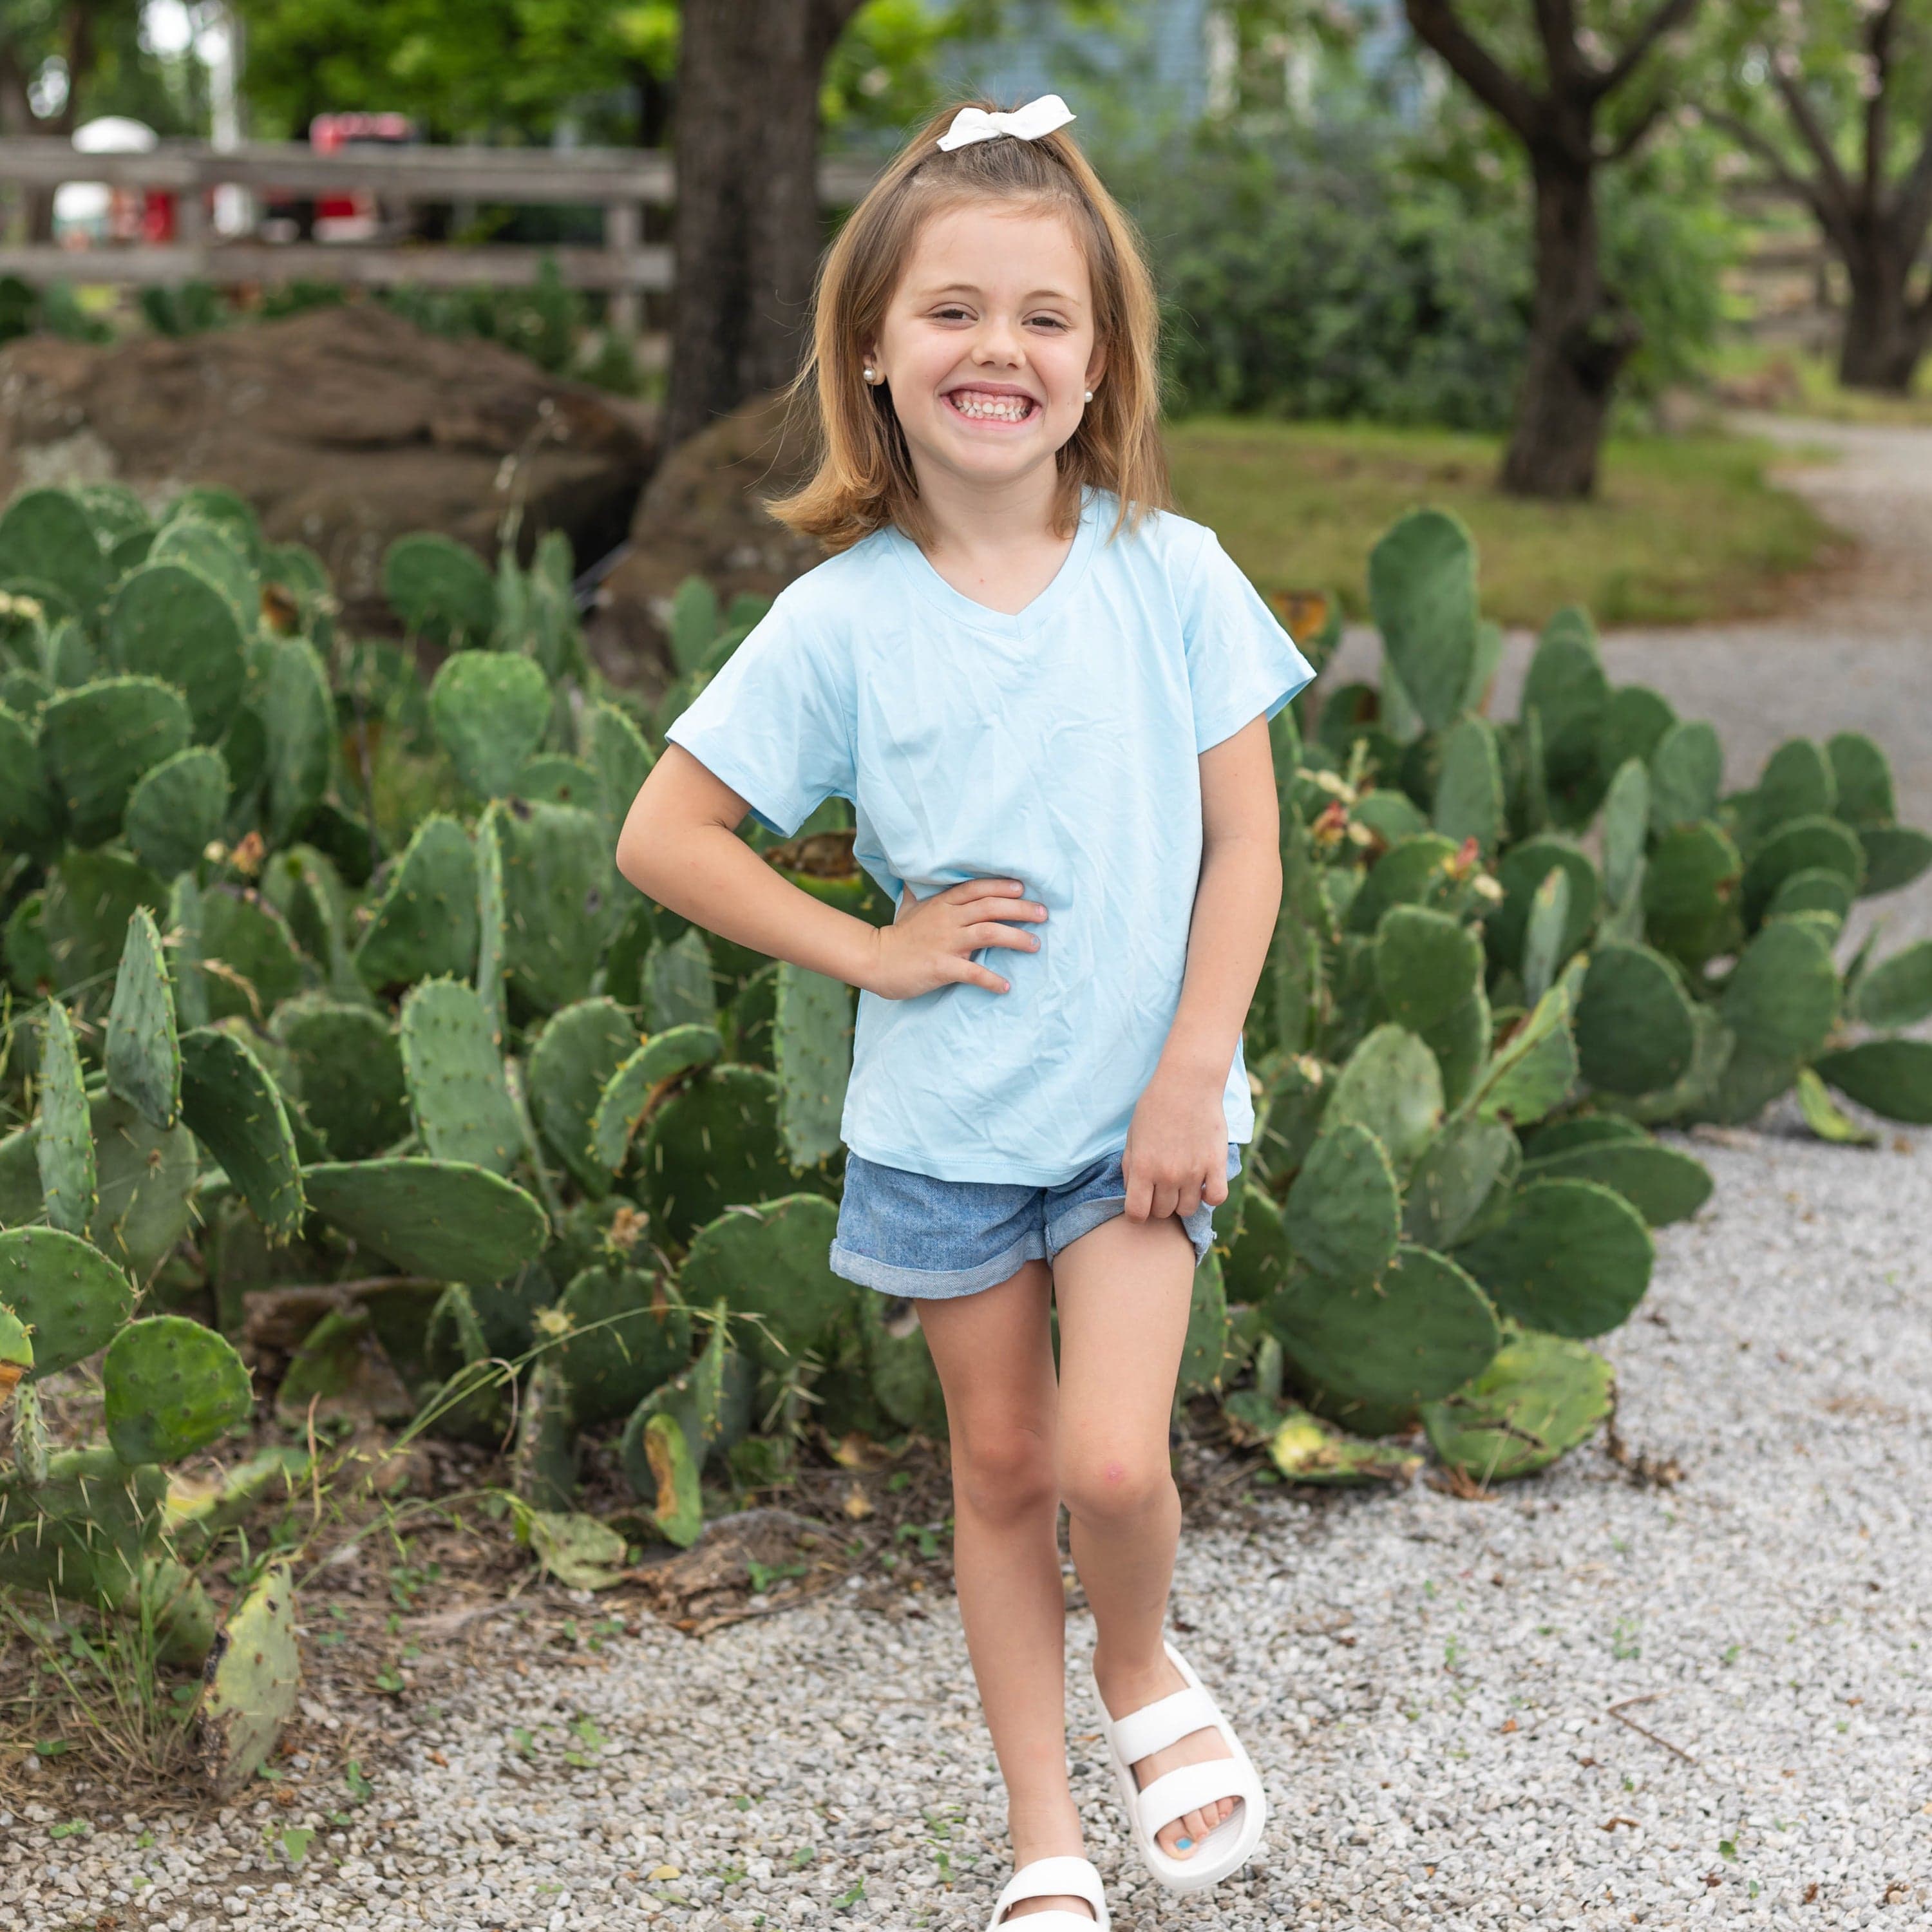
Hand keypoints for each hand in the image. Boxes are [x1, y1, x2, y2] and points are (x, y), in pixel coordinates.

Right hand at [862, 876, 1047, 999]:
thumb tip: (920, 876)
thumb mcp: (910, 906)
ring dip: (1015, 938)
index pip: (977, 889)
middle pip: (990, 907)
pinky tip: (1006, 986)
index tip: (1023, 889)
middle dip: (1020, 909)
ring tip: (1035, 945)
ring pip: (988, 933)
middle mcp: (947, 919)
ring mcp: (945, 943)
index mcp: (943, 904)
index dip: (1002, 886)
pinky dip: (991, 979)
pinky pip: (972, 972)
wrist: (876, 961)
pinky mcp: (941, 967)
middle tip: (1043, 914)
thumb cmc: (898, 936)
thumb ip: (922, 892)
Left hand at [1123, 1068, 1230, 1224]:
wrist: (1187, 1084)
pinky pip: (1216, 1198)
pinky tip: (1204, 1184)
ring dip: (1183, 1201)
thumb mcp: (1132, 1136)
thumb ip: (1130, 1167)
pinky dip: (1210, 1196)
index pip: (1137, 1214)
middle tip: (1162, 1187)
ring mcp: (1193, 1172)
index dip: (1137, 1213)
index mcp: (1142, 1167)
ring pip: (1188, 1209)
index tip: (1141, 1204)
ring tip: (1182, 1183)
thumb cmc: (1155, 1107)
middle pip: (1163, 1212)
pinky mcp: (1215, 1164)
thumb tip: (1132, 1192)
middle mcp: (1167, 1175)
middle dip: (1159, 1204)